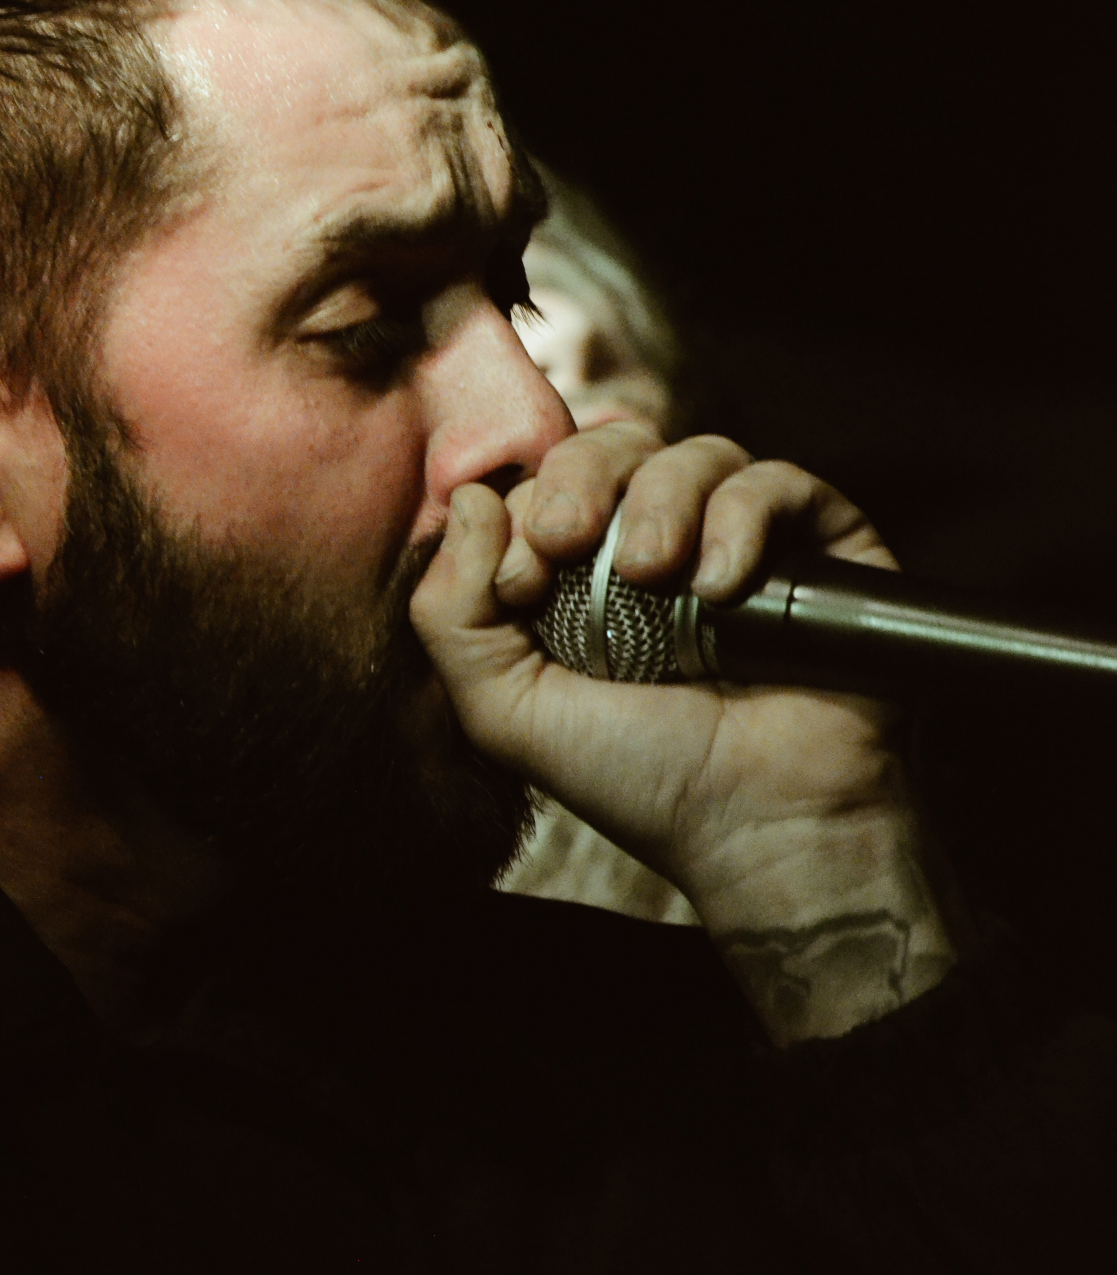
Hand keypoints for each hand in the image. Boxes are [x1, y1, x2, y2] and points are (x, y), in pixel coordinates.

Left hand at [410, 427, 959, 1043]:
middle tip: (568, 538)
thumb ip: (452, 614)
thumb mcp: (508, 710)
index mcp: (589, 570)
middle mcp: (668, 539)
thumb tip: (469, 497)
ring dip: (661, 499)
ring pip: (696, 452)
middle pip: (617, 445)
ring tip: (657, 574)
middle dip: (581, 477)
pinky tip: (722, 586)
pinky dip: (741, 517)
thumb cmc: (642, 777)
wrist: (763, 829)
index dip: (525, 504)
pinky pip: (776, 482)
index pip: (549, 479)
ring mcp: (746, 536)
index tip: (520, 580)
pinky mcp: (822, 542)